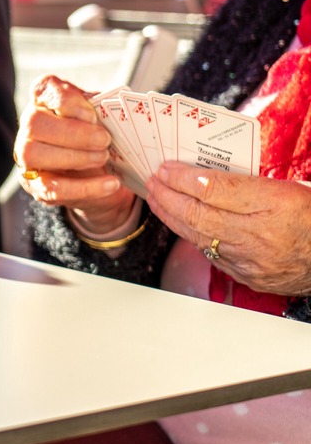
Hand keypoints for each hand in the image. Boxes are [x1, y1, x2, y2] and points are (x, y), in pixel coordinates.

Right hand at [14, 75, 134, 232]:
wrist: (98, 173)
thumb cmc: (98, 135)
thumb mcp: (102, 116)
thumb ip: (103, 111)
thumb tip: (114, 112)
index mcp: (46, 100)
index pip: (43, 89)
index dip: (65, 99)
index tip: (91, 114)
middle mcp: (29, 125)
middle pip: (35, 123)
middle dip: (73, 133)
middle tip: (105, 140)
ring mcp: (26, 155)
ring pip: (33, 154)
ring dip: (74, 157)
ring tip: (103, 158)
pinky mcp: (34, 184)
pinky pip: (51, 188)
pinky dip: (84, 188)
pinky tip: (110, 184)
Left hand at [147, 162, 310, 296]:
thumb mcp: (290, 187)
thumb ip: (247, 182)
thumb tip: (204, 175)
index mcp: (275, 203)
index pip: (214, 188)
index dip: (183, 177)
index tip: (166, 168)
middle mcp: (259, 233)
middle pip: (198, 213)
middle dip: (168, 195)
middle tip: (153, 181)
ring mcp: (251, 258)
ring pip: (198, 235)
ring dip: (171, 216)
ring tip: (157, 199)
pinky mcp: (247, 275)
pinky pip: (211, 254)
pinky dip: (192, 235)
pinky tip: (180, 223)